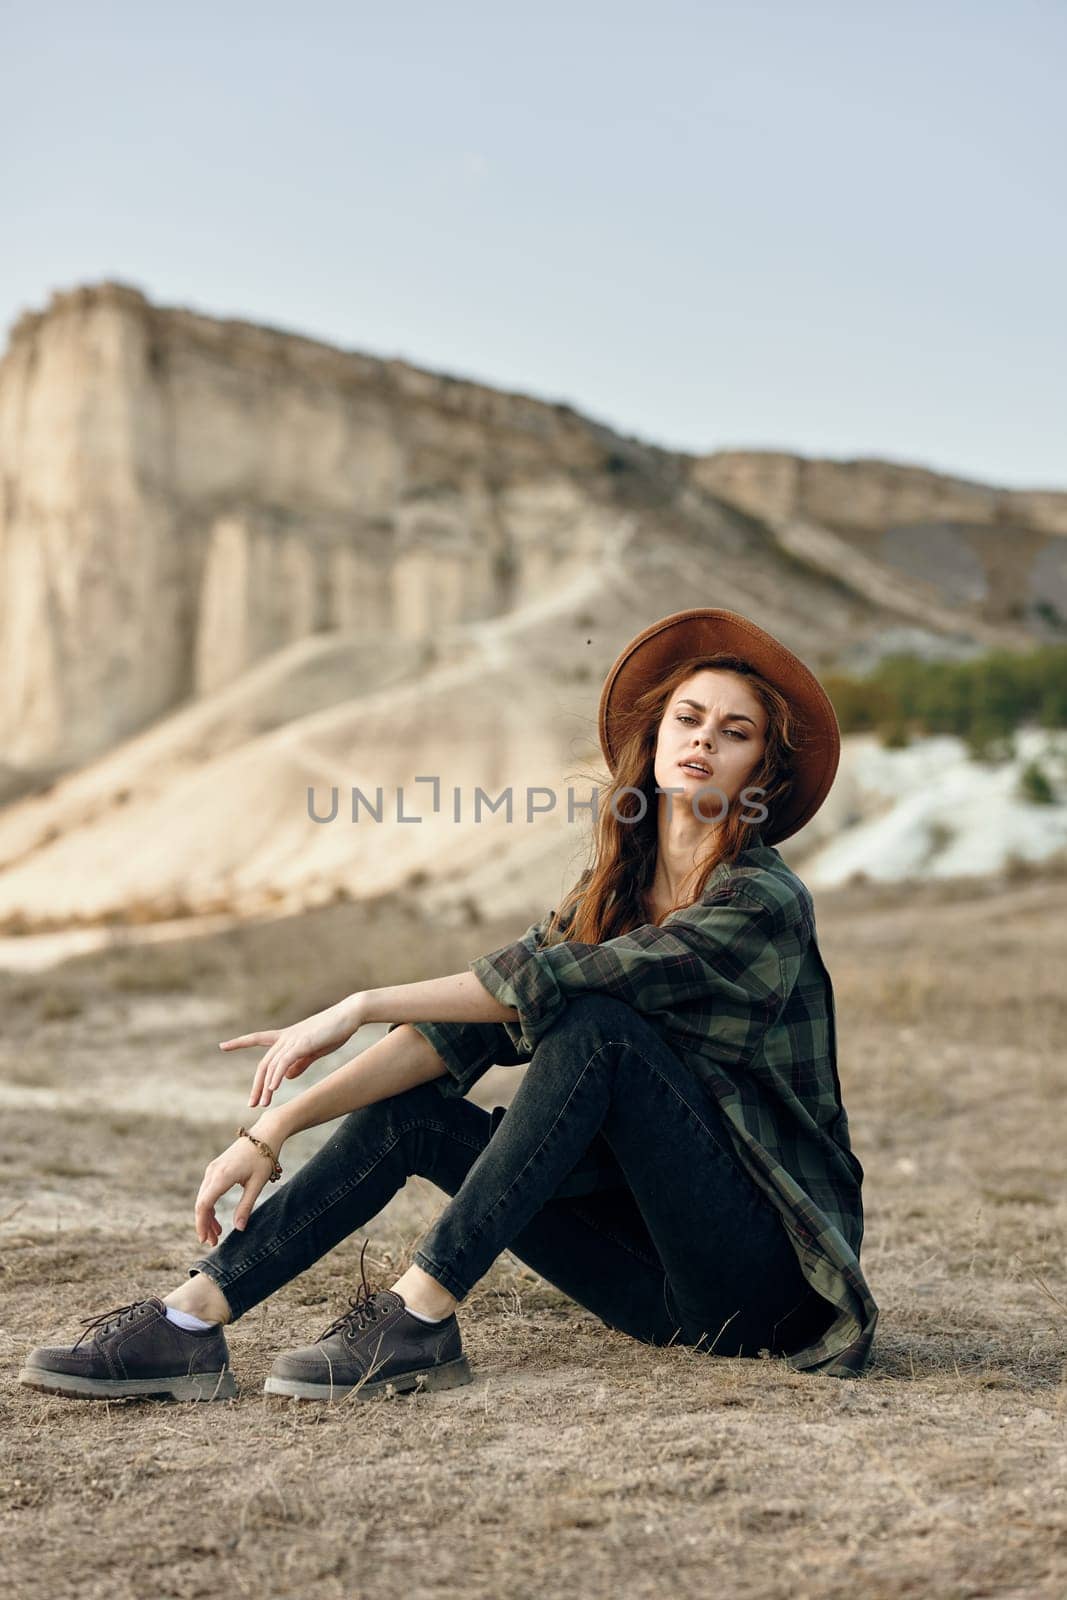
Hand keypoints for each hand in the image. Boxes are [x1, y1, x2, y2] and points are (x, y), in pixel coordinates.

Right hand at [195, 1121, 285, 1245]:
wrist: (265, 1134)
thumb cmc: (263, 1158)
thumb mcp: (257, 1184)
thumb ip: (246, 1206)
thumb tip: (238, 1229)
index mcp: (222, 1176)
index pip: (204, 1205)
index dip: (202, 1224)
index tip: (205, 1240)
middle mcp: (213, 1172)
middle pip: (201, 1203)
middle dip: (204, 1224)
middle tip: (212, 1242)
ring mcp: (213, 1169)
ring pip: (203, 1197)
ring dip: (207, 1216)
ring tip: (216, 1233)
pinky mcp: (217, 1168)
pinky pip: (208, 1190)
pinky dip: (210, 1205)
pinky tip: (217, 1217)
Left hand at [219, 996, 364, 1108]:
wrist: (349, 1015)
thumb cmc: (334, 1031)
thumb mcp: (314, 1051)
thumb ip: (299, 1064)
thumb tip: (286, 1078)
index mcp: (287, 1036)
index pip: (257, 1038)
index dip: (240, 1042)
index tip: (222, 1046)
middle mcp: (285, 1037)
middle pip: (264, 1063)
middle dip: (256, 1085)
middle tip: (252, 1103)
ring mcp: (293, 1039)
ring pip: (271, 1065)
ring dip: (265, 1086)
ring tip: (262, 1103)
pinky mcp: (302, 1043)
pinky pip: (284, 1062)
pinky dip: (277, 1075)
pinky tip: (273, 1088)